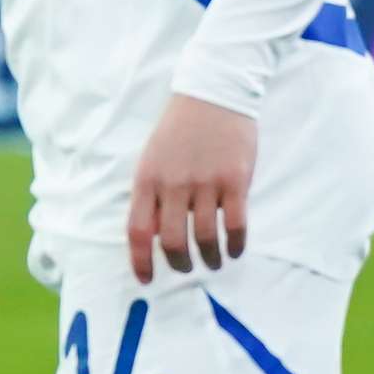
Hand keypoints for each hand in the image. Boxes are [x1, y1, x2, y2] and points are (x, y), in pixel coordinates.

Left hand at [128, 94, 255, 282]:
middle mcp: (174, 184)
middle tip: (186, 268)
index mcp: (147, 179)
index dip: (140, 261)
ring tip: (213, 261)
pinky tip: (234, 250)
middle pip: (172, 242)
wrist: (213, 95)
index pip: (138, 230)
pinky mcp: (235, 181)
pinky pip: (235, 226)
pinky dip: (234, 245)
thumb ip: (152, 195)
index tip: (146, 279)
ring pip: (206, 238)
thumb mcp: (152, 158)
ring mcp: (206, 183)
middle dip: (179, 264)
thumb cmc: (179, 131)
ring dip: (210, 258)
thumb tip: (154, 236)